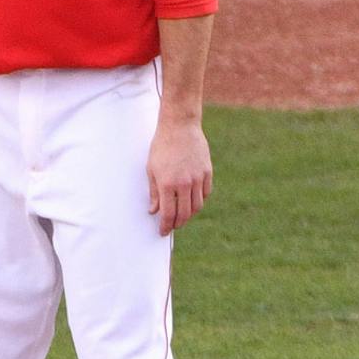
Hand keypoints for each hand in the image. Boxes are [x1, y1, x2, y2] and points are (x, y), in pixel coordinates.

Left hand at [147, 117, 213, 236]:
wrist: (180, 126)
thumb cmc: (162, 146)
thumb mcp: (151, 169)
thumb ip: (154, 192)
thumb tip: (154, 210)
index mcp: (167, 184)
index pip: (168, 213)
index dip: (165, 226)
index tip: (163, 232)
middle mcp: (184, 184)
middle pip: (184, 214)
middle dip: (177, 223)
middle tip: (173, 226)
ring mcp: (197, 178)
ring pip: (197, 206)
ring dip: (189, 214)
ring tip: (183, 215)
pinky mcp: (207, 172)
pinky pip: (205, 193)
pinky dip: (199, 200)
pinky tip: (192, 200)